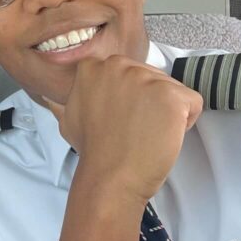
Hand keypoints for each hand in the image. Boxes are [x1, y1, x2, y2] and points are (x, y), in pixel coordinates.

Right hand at [46, 55, 202, 203]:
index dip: (129, 98)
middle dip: (149, 102)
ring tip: (147, 133)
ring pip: (172, 90)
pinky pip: (193, 103)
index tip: (119, 117)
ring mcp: (146, 78)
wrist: (109, 175)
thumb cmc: (92, 151)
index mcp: (93, 66)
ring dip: (166, 113)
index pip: (128, 73)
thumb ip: (68, 101)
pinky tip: (164, 135)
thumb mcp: (67, 118)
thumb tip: (48, 96)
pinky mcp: (172, 95)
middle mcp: (119, 65)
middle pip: (152, 78)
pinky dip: (185, 122)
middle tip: (134, 128)